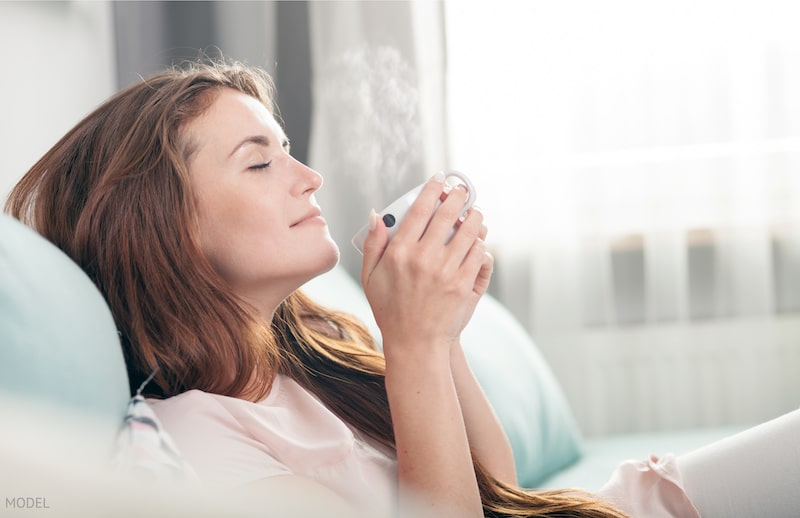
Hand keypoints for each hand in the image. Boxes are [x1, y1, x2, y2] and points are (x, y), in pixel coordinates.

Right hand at [360, 173, 492, 357]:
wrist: (415, 343)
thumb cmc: (390, 310)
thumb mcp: (370, 277)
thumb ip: (373, 244)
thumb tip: (376, 213)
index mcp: (399, 252)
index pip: (419, 209)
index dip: (431, 189)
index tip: (438, 180)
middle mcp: (423, 258)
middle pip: (447, 214)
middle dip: (458, 196)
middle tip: (462, 190)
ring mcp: (446, 271)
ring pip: (468, 231)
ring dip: (475, 216)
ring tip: (475, 212)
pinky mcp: (464, 284)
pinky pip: (478, 254)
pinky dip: (481, 243)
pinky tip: (479, 239)